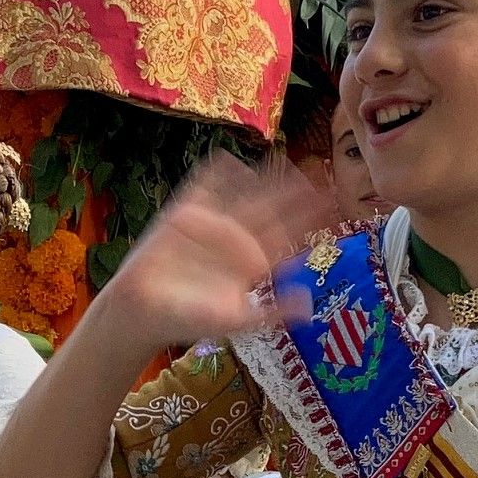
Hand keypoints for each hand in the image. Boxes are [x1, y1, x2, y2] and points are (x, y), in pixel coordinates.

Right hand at [99, 152, 333, 350]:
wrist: (142, 311)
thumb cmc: (187, 320)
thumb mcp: (233, 321)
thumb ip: (270, 313)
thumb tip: (308, 306)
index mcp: (253, 263)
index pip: (288, 235)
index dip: (310, 219)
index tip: (335, 201)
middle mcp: (237, 240)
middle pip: (272, 208)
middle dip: (296, 190)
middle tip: (323, 169)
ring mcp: (212, 224)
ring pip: (244, 193)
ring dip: (264, 177)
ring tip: (285, 158)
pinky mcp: (185, 214)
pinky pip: (202, 188)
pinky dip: (213, 174)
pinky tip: (226, 156)